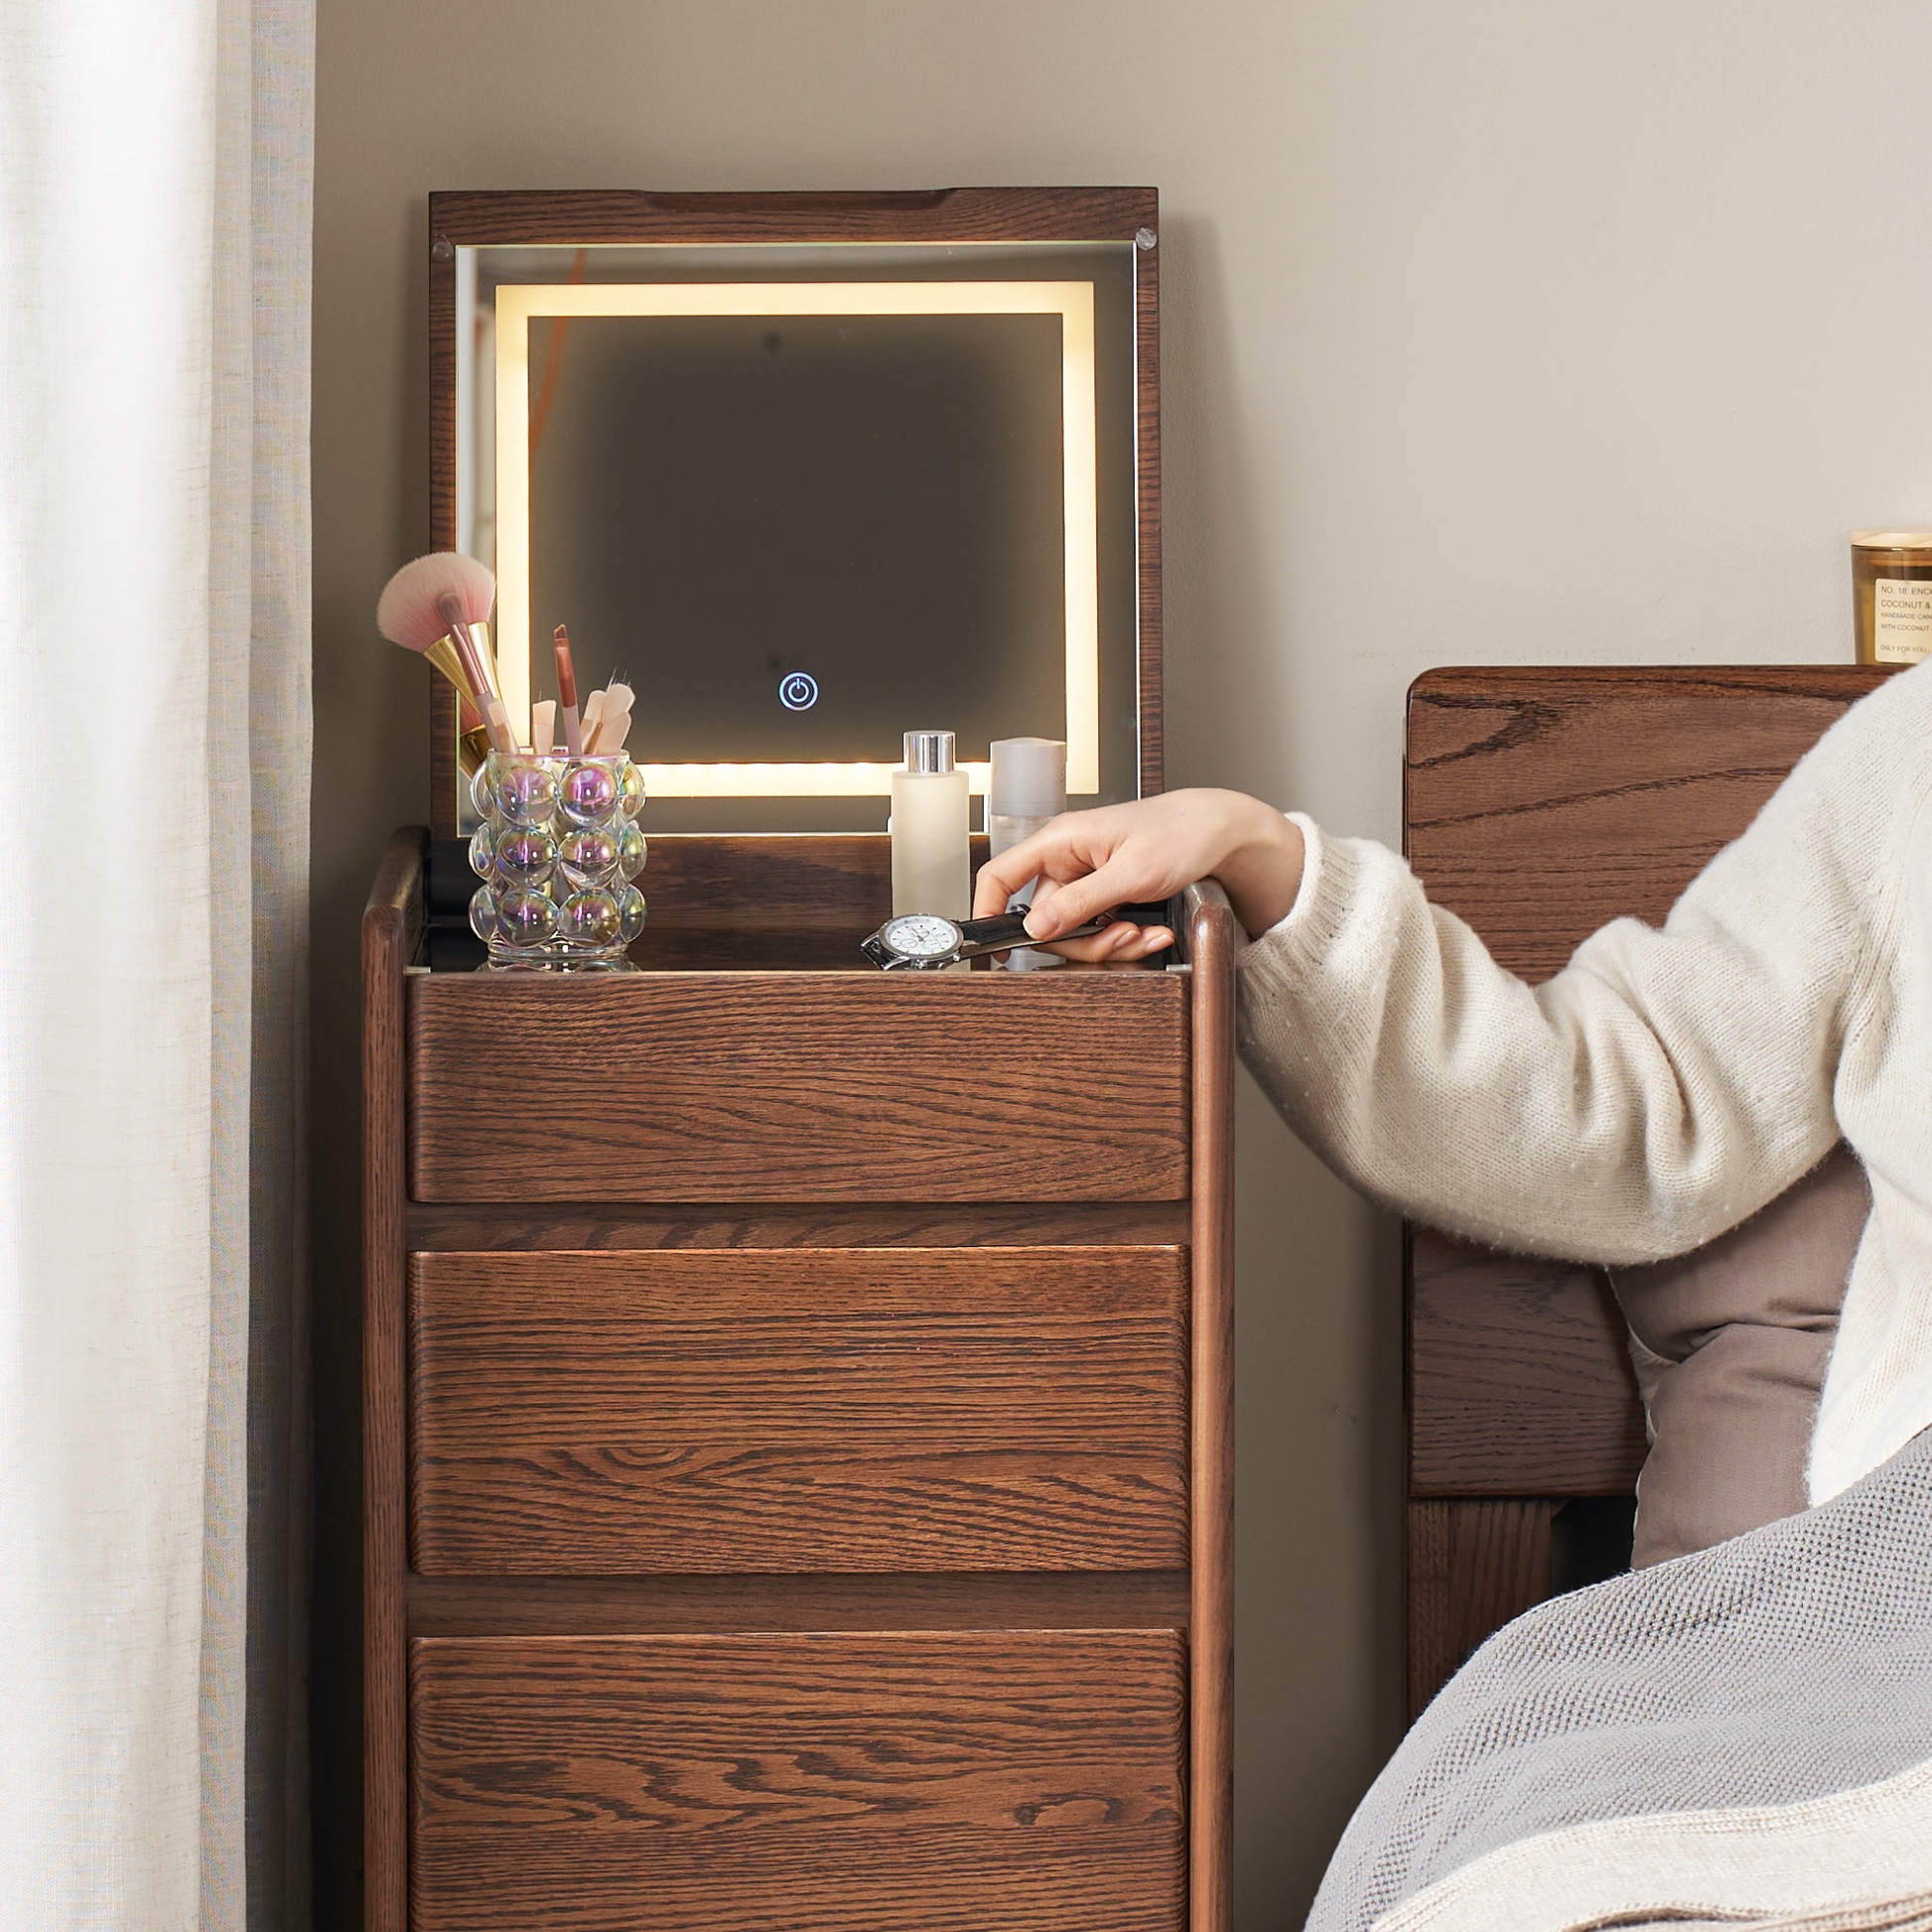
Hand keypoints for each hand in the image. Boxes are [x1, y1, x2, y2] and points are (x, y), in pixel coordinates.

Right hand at [972, 789, 1305, 961]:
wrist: (1220, 831)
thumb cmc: (1181, 832)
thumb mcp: (1131, 873)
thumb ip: (1079, 903)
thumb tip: (1035, 928)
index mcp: (1061, 840)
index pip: (1000, 875)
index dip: (988, 911)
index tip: (996, 948)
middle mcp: (1066, 859)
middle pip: (1045, 920)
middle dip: (1085, 941)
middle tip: (1124, 938)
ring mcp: (1085, 880)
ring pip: (1075, 932)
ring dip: (1111, 943)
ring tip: (1147, 934)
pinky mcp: (1104, 895)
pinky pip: (1100, 930)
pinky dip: (1126, 939)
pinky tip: (1152, 932)